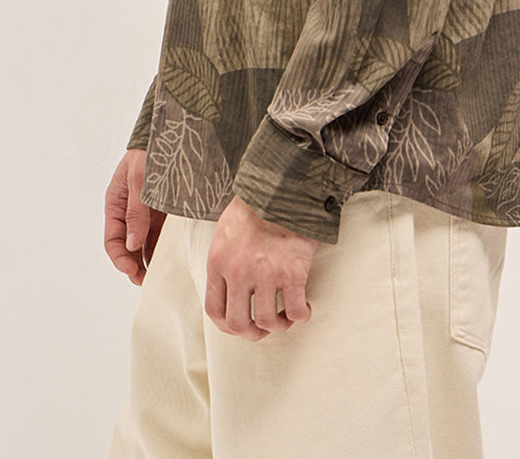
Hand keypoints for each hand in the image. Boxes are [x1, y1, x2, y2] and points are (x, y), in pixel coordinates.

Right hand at [104, 148, 165, 284]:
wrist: (175, 132)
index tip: (132, 270)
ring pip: (144, 243)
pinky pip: (160, 234)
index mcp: (116, 203)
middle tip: (147, 281)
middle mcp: (129, 210)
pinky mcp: (163, 211)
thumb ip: (136, 212)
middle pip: (127, 246)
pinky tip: (169, 258)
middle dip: (134, 265)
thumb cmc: (151, 152)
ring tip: (158, 275)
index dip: (120, 257)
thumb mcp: (140, 181)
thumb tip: (132, 245)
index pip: (112, 239)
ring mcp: (147, 211)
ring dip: (148, 260)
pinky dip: (162, 247)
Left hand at [205, 195, 317, 340]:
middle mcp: (238, 272)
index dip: (228, 325)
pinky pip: (295, 311)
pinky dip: (301, 315)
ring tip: (286, 316)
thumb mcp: (226, 230)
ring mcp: (265, 274)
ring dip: (278, 325)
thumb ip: (225, 259)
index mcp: (219, 261)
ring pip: (267, 321)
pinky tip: (304, 308)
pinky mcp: (292, 272)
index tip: (241, 325)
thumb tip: (229, 284)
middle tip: (264, 328)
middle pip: (238, 324)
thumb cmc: (256, 204)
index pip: (215, 310)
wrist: (283, 185)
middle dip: (252, 333)